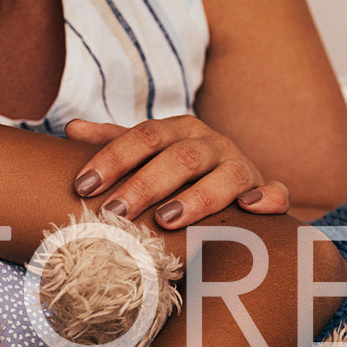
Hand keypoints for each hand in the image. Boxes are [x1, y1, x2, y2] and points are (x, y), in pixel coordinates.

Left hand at [67, 116, 289, 227]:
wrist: (230, 187)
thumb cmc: (174, 174)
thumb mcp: (146, 155)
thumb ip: (113, 143)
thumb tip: (71, 128)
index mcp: (177, 131)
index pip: (142, 137)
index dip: (112, 159)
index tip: (82, 186)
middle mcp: (210, 143)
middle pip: (179, 157)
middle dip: (145, 184)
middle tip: (114, 211)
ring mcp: (241, 165)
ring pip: (226, 175)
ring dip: (197, 197)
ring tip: (166, 219)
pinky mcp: (265, 190)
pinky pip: (275, 191)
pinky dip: (267, 198)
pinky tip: (249, 208)